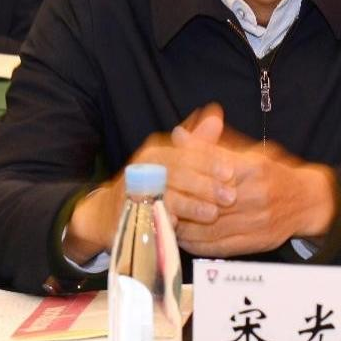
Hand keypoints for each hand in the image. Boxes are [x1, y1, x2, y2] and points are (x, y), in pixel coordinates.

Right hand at [63, 105, 237, 261]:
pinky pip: (147, 218)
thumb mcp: (174, 161)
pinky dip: (163, 220)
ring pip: (165, 196)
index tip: (231, 172)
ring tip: (212, 213)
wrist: (110, 213)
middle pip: (177, 173)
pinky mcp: (127, 215)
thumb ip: (197, 143)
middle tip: (230, 196)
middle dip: (205, 185)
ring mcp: (133, 192)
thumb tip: (216, 114)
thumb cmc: (151, 185)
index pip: (186, 154)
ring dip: (190, 204)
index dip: (209, 162)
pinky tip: (180, 225)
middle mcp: (143, 169)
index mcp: (156, 153)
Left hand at [174, 146, 336, 257]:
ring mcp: (256, 222)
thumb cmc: (272, 172)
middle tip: (154, 200)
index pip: (212, 167)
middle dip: (180, 201)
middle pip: (207, 200)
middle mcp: (257, 196)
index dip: (185, 170)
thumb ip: (212, 145)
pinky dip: (195, 243)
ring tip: (162, 220)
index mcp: (254, 168)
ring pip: (209, 227)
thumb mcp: (247, 151)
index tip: (163, 172)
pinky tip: (181, 237)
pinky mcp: (254, 243)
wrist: (307, 201)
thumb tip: (179, 135)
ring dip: (183, 226)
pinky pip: (217, 246)